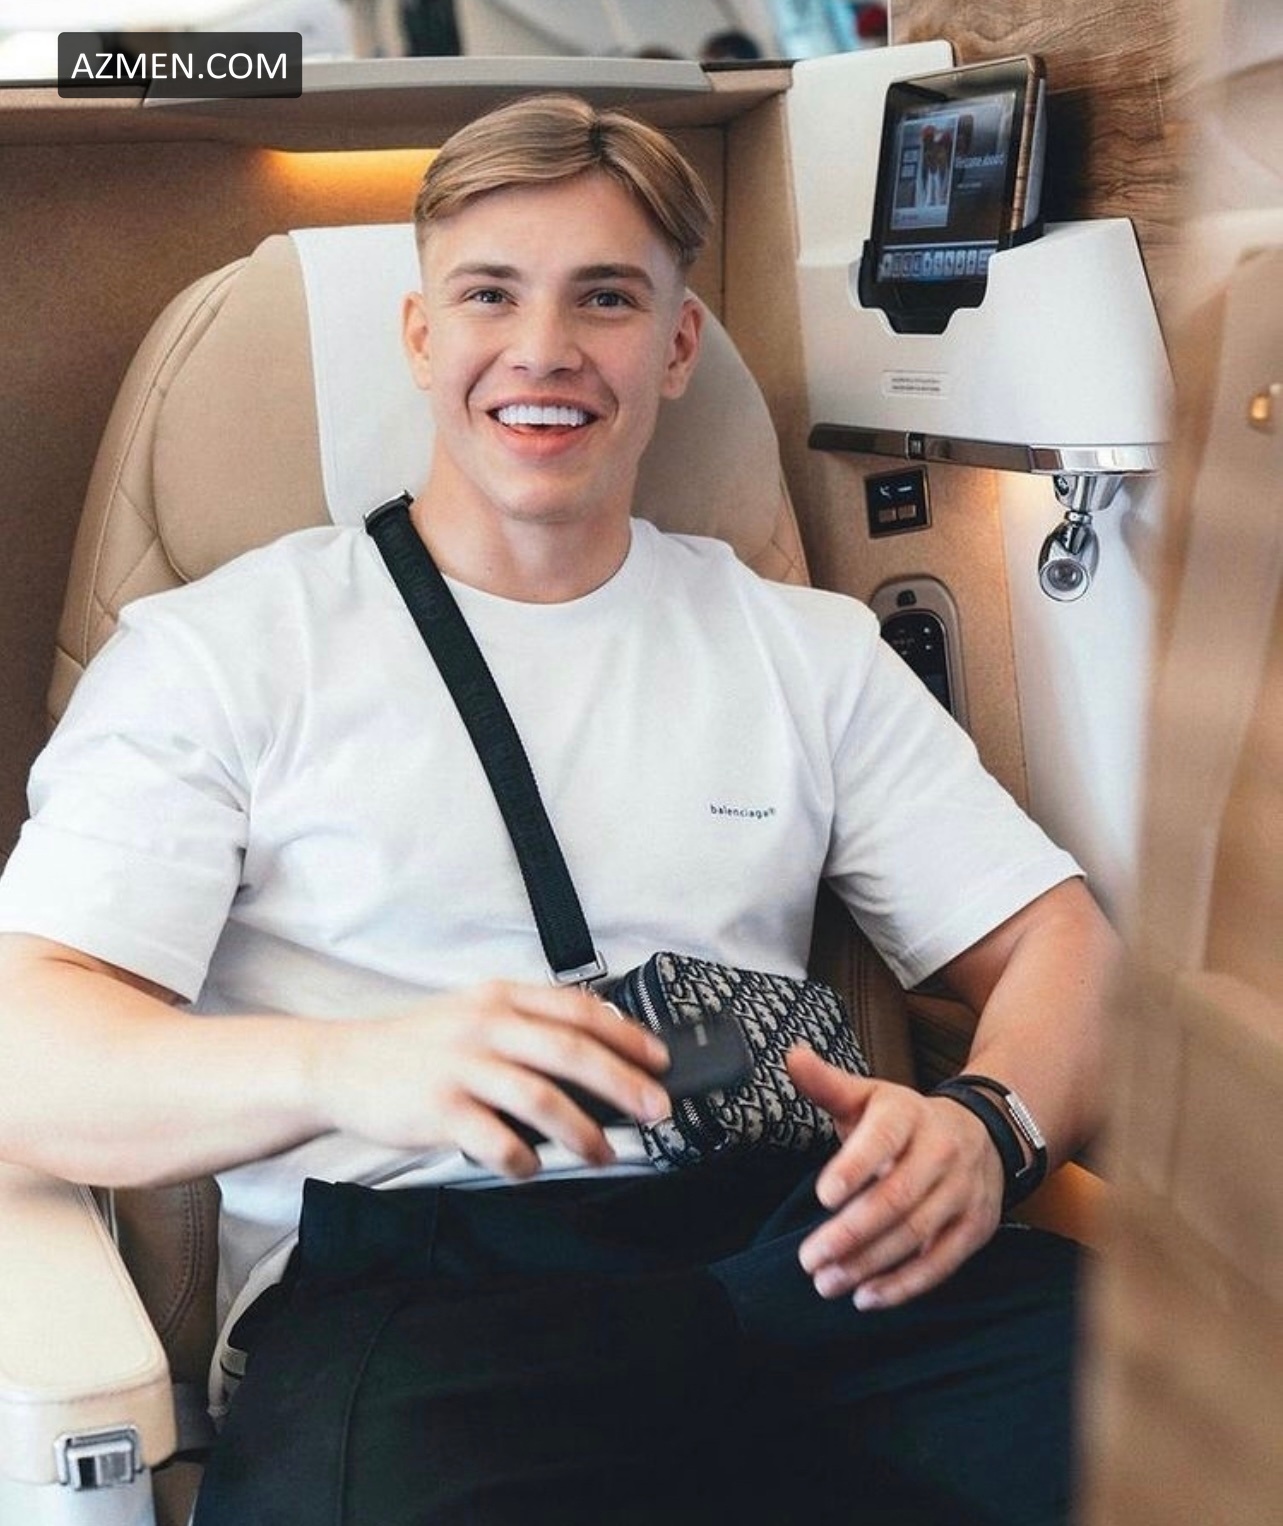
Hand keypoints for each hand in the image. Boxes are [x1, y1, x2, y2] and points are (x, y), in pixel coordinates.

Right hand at [313, 980, 671, 1178]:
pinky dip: (524, 1160)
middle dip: (625, 1083)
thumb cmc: (417, 1046)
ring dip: (583, 1131)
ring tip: (604, 1153)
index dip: (626, 1034)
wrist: (341, 1065)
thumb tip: (600, 1051)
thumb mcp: (473, 1014)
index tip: (659, 1059)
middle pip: (571, 1052)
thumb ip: (527, 1024)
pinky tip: (532, 1167)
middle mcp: (484, 1026)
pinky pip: (497, 1141)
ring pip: (542, 1098)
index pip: (577, 1009)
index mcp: (500, 997)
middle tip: (656, 1110)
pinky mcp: (438, 1109)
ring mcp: (461, 1067)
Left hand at [786, 1045, 1003, 1308]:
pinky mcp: (975, 1227)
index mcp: (908, 1113)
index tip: (822, 1195)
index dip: (855, 1166)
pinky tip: (866, 1297)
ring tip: (826, 1282)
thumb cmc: (903, 1121)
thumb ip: (827, 1084)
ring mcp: (963, 1192)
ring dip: (869, 1264)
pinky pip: (941, 1263)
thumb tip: (793, 1055)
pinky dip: (904, 1285)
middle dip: (852, 1232)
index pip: (884, 1138)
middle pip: (898, 1197)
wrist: (980, 1133)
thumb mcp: (868, 1096)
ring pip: (917, 1234)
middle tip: (809, 1259)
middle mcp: (942, 1151)